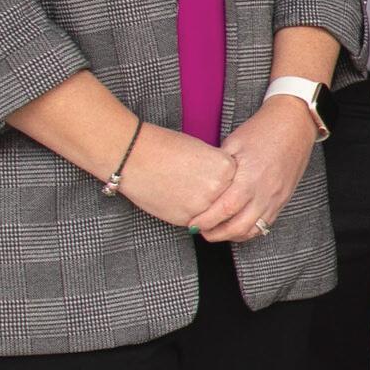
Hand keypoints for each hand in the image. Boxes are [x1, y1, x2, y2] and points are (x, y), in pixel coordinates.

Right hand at [116, 126, 237, 232]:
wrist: (133, 155)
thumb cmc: (164, 147)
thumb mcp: (202, 151)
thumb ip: (218, 170)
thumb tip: (225, 186)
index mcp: (226, 168)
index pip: (236, 182)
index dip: (223, 182)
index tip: (211, 178)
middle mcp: (219, 189)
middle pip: (226, 201)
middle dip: (216, 198)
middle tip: (198, 188)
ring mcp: (203, 206)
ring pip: (213, 215)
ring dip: (205, 210)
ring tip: (185, 192)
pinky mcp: (186, 219)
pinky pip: (196, 222)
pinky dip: (190, 215)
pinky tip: (176, 199)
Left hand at [193, 98, 321, 242]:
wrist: (294, 125)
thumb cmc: (262, 130)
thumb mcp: (233, 143)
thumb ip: (219, 166)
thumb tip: (200, 184)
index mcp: (250, 177)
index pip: (225, 209)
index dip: (206, 221)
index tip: (193, 223)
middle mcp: (265, 192)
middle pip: (238, 226)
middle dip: (216, 234)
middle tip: (200, 231)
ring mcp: (276, 198)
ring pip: (253, 230)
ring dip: (232, 235)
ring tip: (216, 232)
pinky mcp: (282, 200)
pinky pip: (265, 224)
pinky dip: (249, 231)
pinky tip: (236, 227)